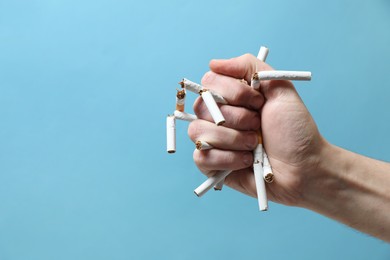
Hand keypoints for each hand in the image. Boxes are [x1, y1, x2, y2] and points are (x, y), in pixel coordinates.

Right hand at [188, 54, 326, 206]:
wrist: (305, 167)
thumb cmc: (294, 130)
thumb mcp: (279, 88)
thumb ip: (249, 66)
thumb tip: (213, 63)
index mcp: (231, 98)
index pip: (209, 82)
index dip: (232, 92)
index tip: (258, 101)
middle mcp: (218, 117)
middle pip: (201, 107)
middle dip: (237, 117)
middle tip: (258, 125)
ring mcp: (213, 142)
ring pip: (198, 131)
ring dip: (233, 139)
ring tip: (254, 145)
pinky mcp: (212, 165)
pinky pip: (201, 157)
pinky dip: (227, 159)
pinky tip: (246, 161)